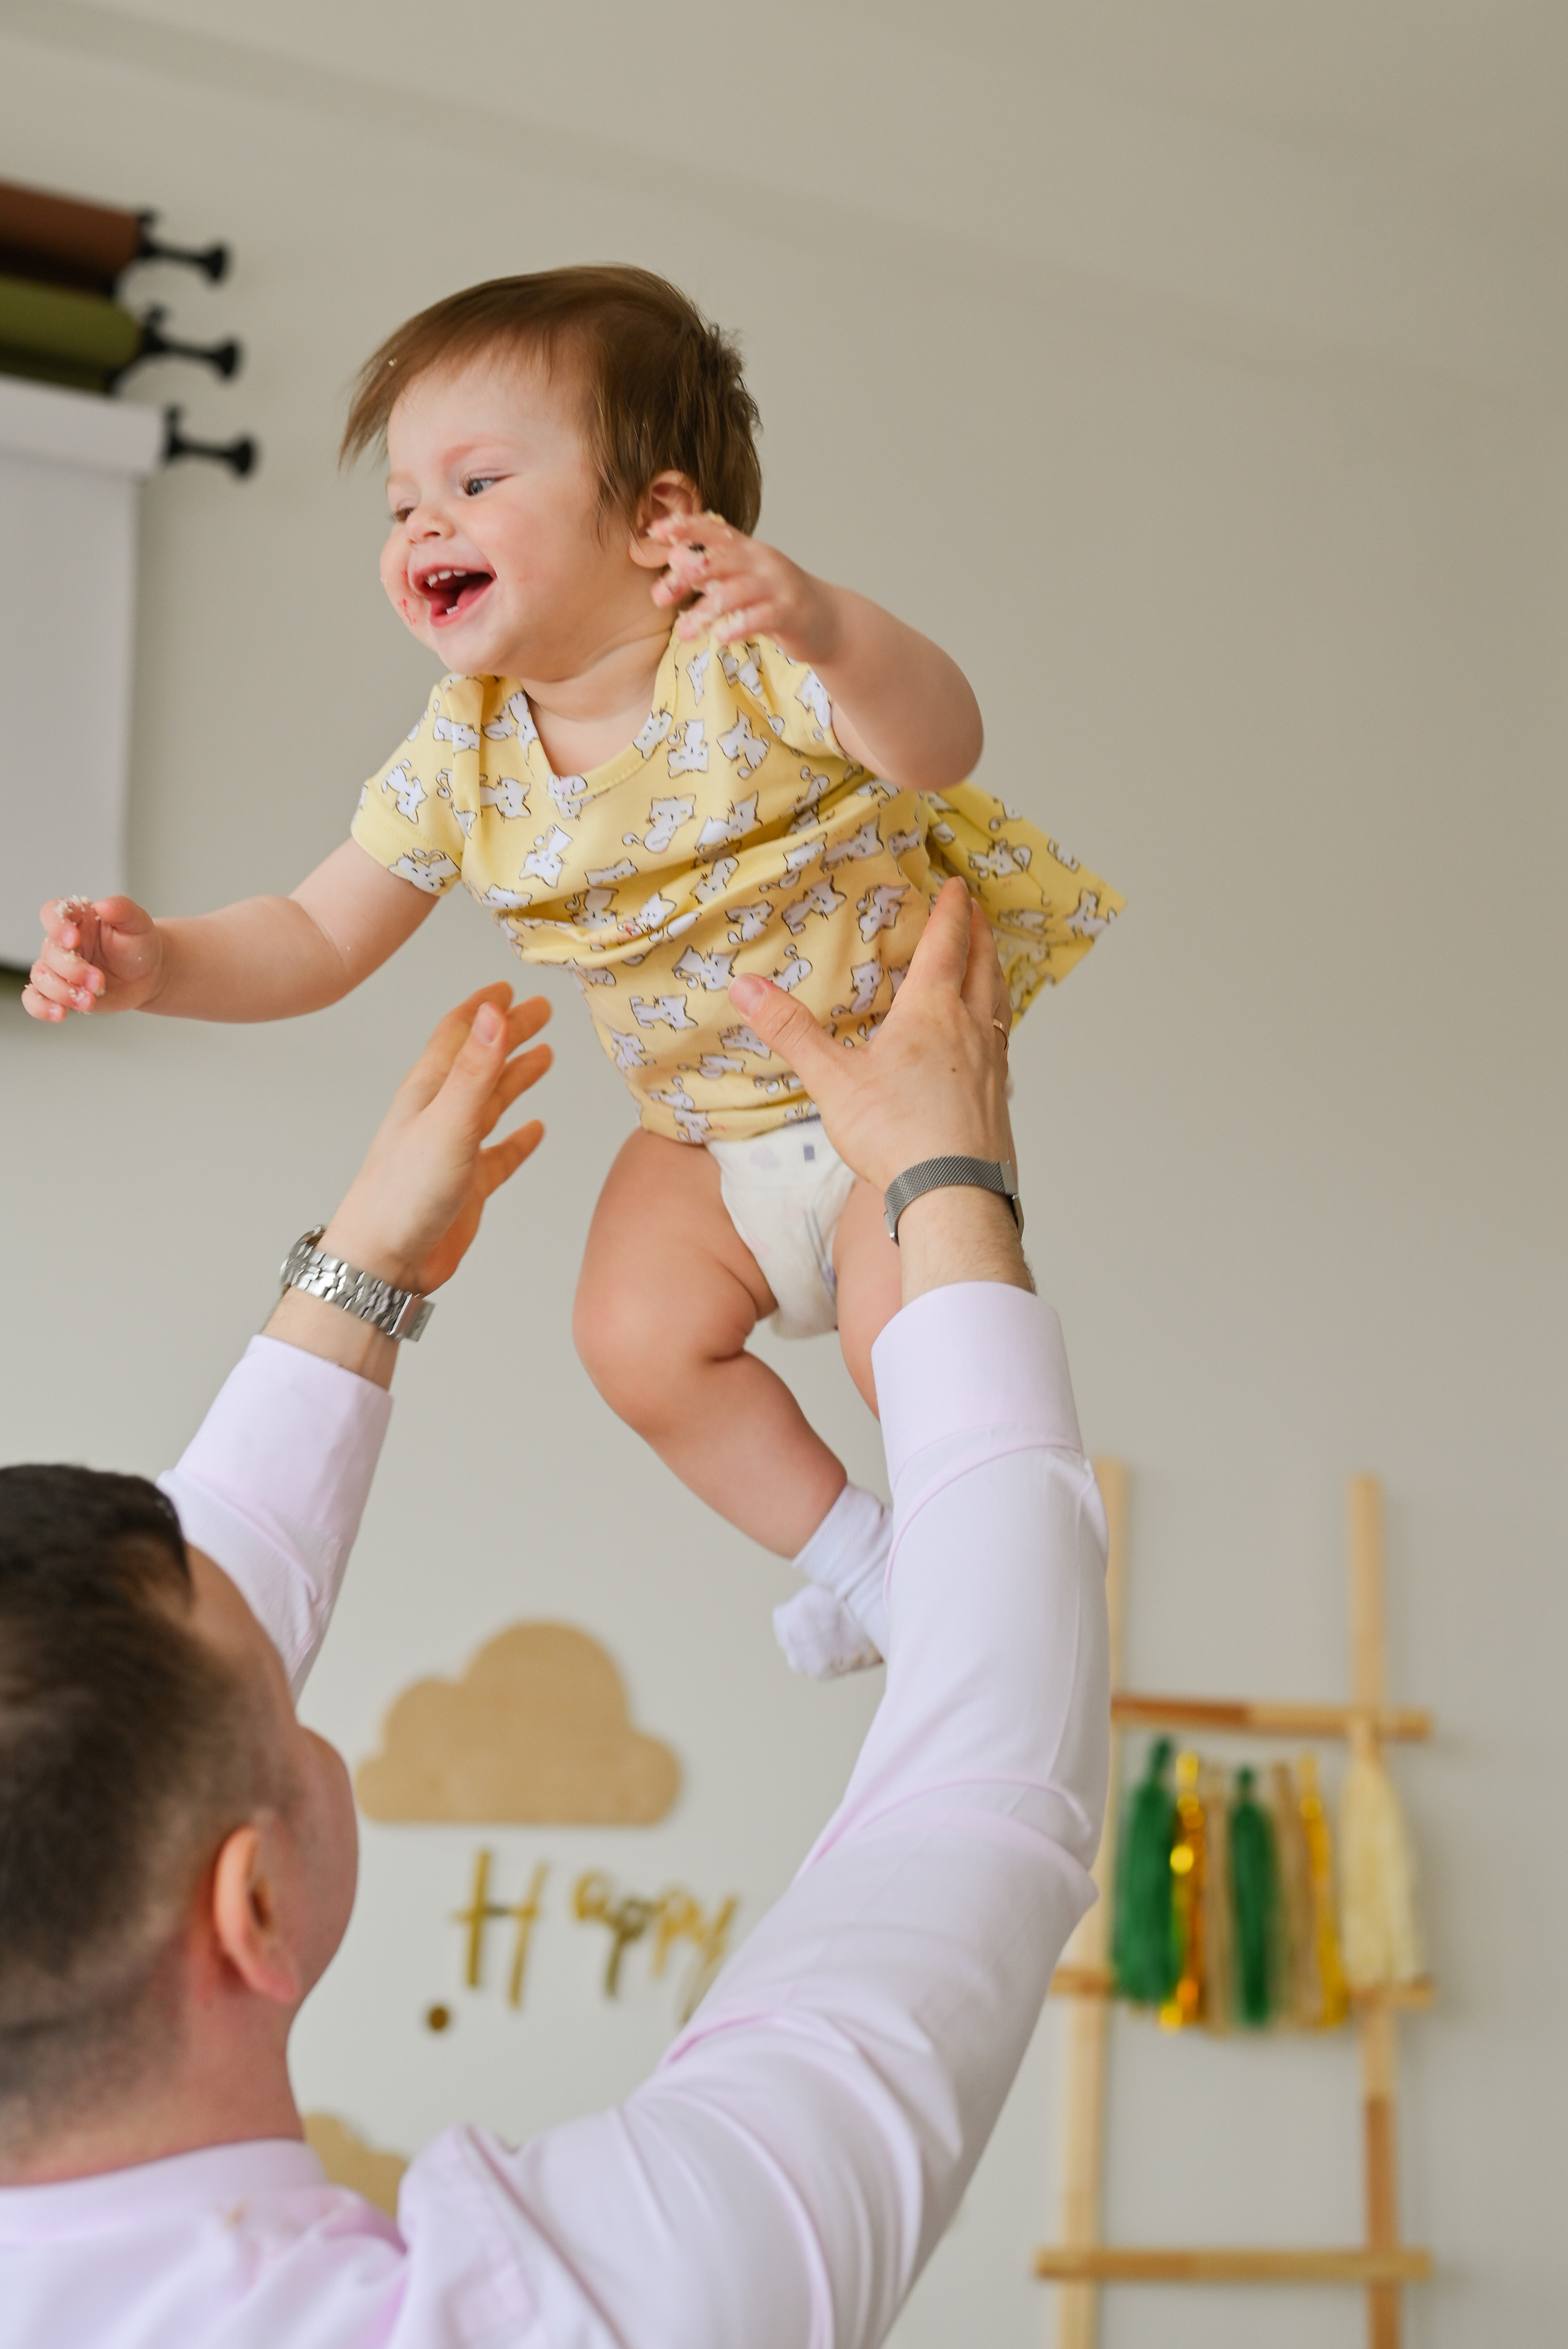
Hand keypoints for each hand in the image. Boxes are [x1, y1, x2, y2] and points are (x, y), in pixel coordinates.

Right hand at [23, 895, 164, 1021]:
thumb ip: (123, 910)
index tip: (73, 940)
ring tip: (89, 1001)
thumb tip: (104, 905)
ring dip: (62, 992)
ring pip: (41, 977)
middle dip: (72, 970)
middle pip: (49, 952)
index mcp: (76, 918)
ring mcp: (57, 968)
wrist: (146, 974)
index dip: (57, 926)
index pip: (52, 913)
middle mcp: (60, 942)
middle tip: (99, 981)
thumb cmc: (139, 944)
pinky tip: (59, 1014)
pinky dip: (40, 1008)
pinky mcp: (59, 992)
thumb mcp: (138, 923)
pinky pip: (34, 999)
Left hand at [319, 984, 551, 1295]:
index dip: (483, 1007)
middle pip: (480, 1063)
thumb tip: (493, 1012)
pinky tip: (535, 1131)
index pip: (458, 1034)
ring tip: (544, 1057)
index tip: (508, 986)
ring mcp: (453, 1150)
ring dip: (515, 1078)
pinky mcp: (466, 1186)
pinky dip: (519, 1139)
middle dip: (509, 1034)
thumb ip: (474, 1069)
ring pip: (491, 1103)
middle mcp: (440, 1115)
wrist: (384, 1261)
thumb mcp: (446, 1122)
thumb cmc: (402, 1195)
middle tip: (541, 1011)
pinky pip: (499, 1154)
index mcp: (429, 1092)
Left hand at [647, 510, 840, 663]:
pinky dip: (739, 626)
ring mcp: (778, 585)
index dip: (685, 527)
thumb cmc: (775, 600)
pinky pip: (760, 617)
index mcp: (747, 549)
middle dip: (688, 573)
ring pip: (735, 592)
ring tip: (684, 632)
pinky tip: (721, 637)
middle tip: (660, 595)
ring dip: (706, 612)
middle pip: (720, 559)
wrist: (826, 620)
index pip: (713, 529)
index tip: (654, 531)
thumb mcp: (741, 581)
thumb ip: (711, 574)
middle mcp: (762, 561)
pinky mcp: (790, 612)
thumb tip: (673, 563)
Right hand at [728, 878, 1015, 1194]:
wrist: (954, 1195)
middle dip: (979, 933)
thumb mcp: (833, 1081)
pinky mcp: (998, 1098)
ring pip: (1000, 1003)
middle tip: (976, 910)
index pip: (946, 945)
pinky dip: (997, 1023)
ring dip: (994, 974)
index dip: (950, 910)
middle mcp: (970, 1029)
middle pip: (983, 966)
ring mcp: (991, 1064)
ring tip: (988, 964)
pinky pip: (1002, 1044)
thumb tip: (747, 989)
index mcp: (931, 1012)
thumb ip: (791, 1032)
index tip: (955, 885)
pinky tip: (988, 1040)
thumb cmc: (898, 1137)